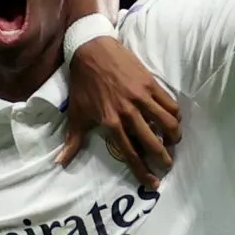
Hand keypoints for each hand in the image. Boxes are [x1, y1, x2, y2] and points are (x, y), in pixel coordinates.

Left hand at [56, 36, 180, 188]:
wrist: (91, 51)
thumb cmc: (83, 85)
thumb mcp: (76, 114)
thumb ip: (72, 141)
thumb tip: (60, 163)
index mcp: (110, 122)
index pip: (130, 153)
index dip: (142, 171)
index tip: (152, 183)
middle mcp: (128, 112)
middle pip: (153, 142)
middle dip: (163, 158)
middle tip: (167, 165)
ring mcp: (142, 97)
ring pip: (167, 123)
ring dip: (174, 137)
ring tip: (173, 143)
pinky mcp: (150, 84)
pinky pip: (170, 104)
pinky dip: (175, 116)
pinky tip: (173, 121)